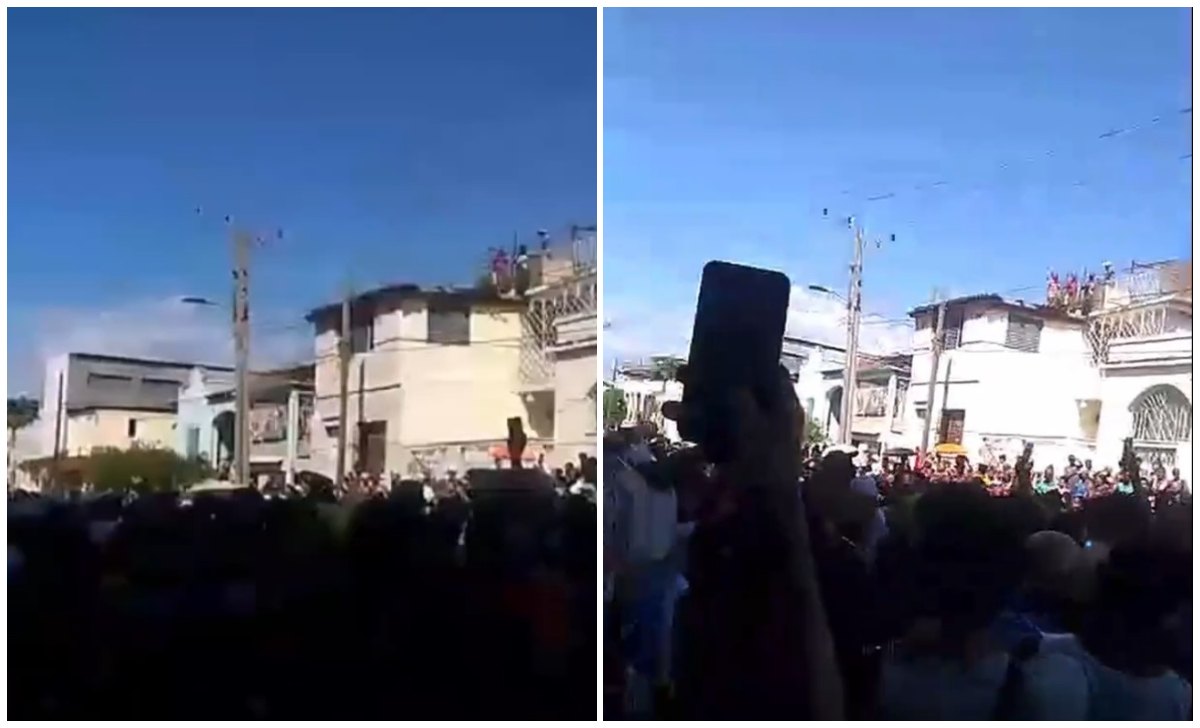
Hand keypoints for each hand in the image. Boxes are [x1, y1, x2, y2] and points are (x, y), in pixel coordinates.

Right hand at [663, 364, 802, 490]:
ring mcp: (755, 440)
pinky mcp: (740, 459)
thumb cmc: (765, 462)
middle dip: (707, 385)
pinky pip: (716, 438)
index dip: (748, 360)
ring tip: (668, 409)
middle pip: (739, 391)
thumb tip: (731, 382)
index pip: (770, 372)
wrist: (766, 513)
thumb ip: (740, 398)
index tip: (722, 351)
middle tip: (679, 376)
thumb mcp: (752, 423)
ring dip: (694, 410)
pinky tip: (679, 430)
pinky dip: (698, 433)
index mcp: (784, 406)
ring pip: (722, 415)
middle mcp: (771, 419)